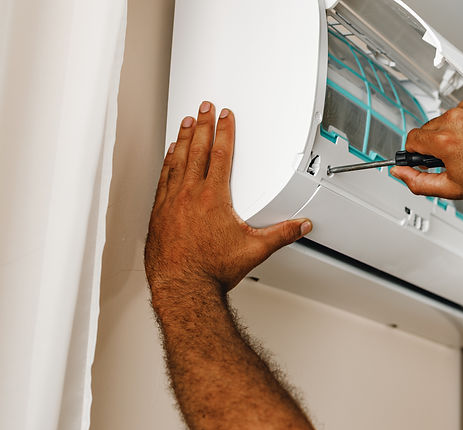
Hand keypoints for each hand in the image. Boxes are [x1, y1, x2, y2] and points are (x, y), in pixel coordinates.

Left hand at [145, 101, 310, 296]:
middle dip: (203, 125)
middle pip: (198, 150)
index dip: (224, 132)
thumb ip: (281, 234)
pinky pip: (164, 178)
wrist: (183, 286)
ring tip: (186, 123)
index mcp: (214, 198)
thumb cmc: (212, 270)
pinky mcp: (159, 212)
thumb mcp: (254, 250)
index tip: (225, 117)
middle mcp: (190, 194)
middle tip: (204, 108)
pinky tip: (169, 154)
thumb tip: (300, 226)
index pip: (221, 155)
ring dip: (184, 139)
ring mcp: (171, 202)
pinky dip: (167, 161)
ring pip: (177, 160)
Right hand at [391, 99, 462, 200]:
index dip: (415, 155)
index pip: (411, 140)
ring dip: (449, 137)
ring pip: (444, 122)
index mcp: (445, 139)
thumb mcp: (453, 188)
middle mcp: (456, 119)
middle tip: (452, 164)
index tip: (422, 162)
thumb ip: (419, 182)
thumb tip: (401, 174)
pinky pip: (461, 115)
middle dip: (433, 147)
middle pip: (426, 130)